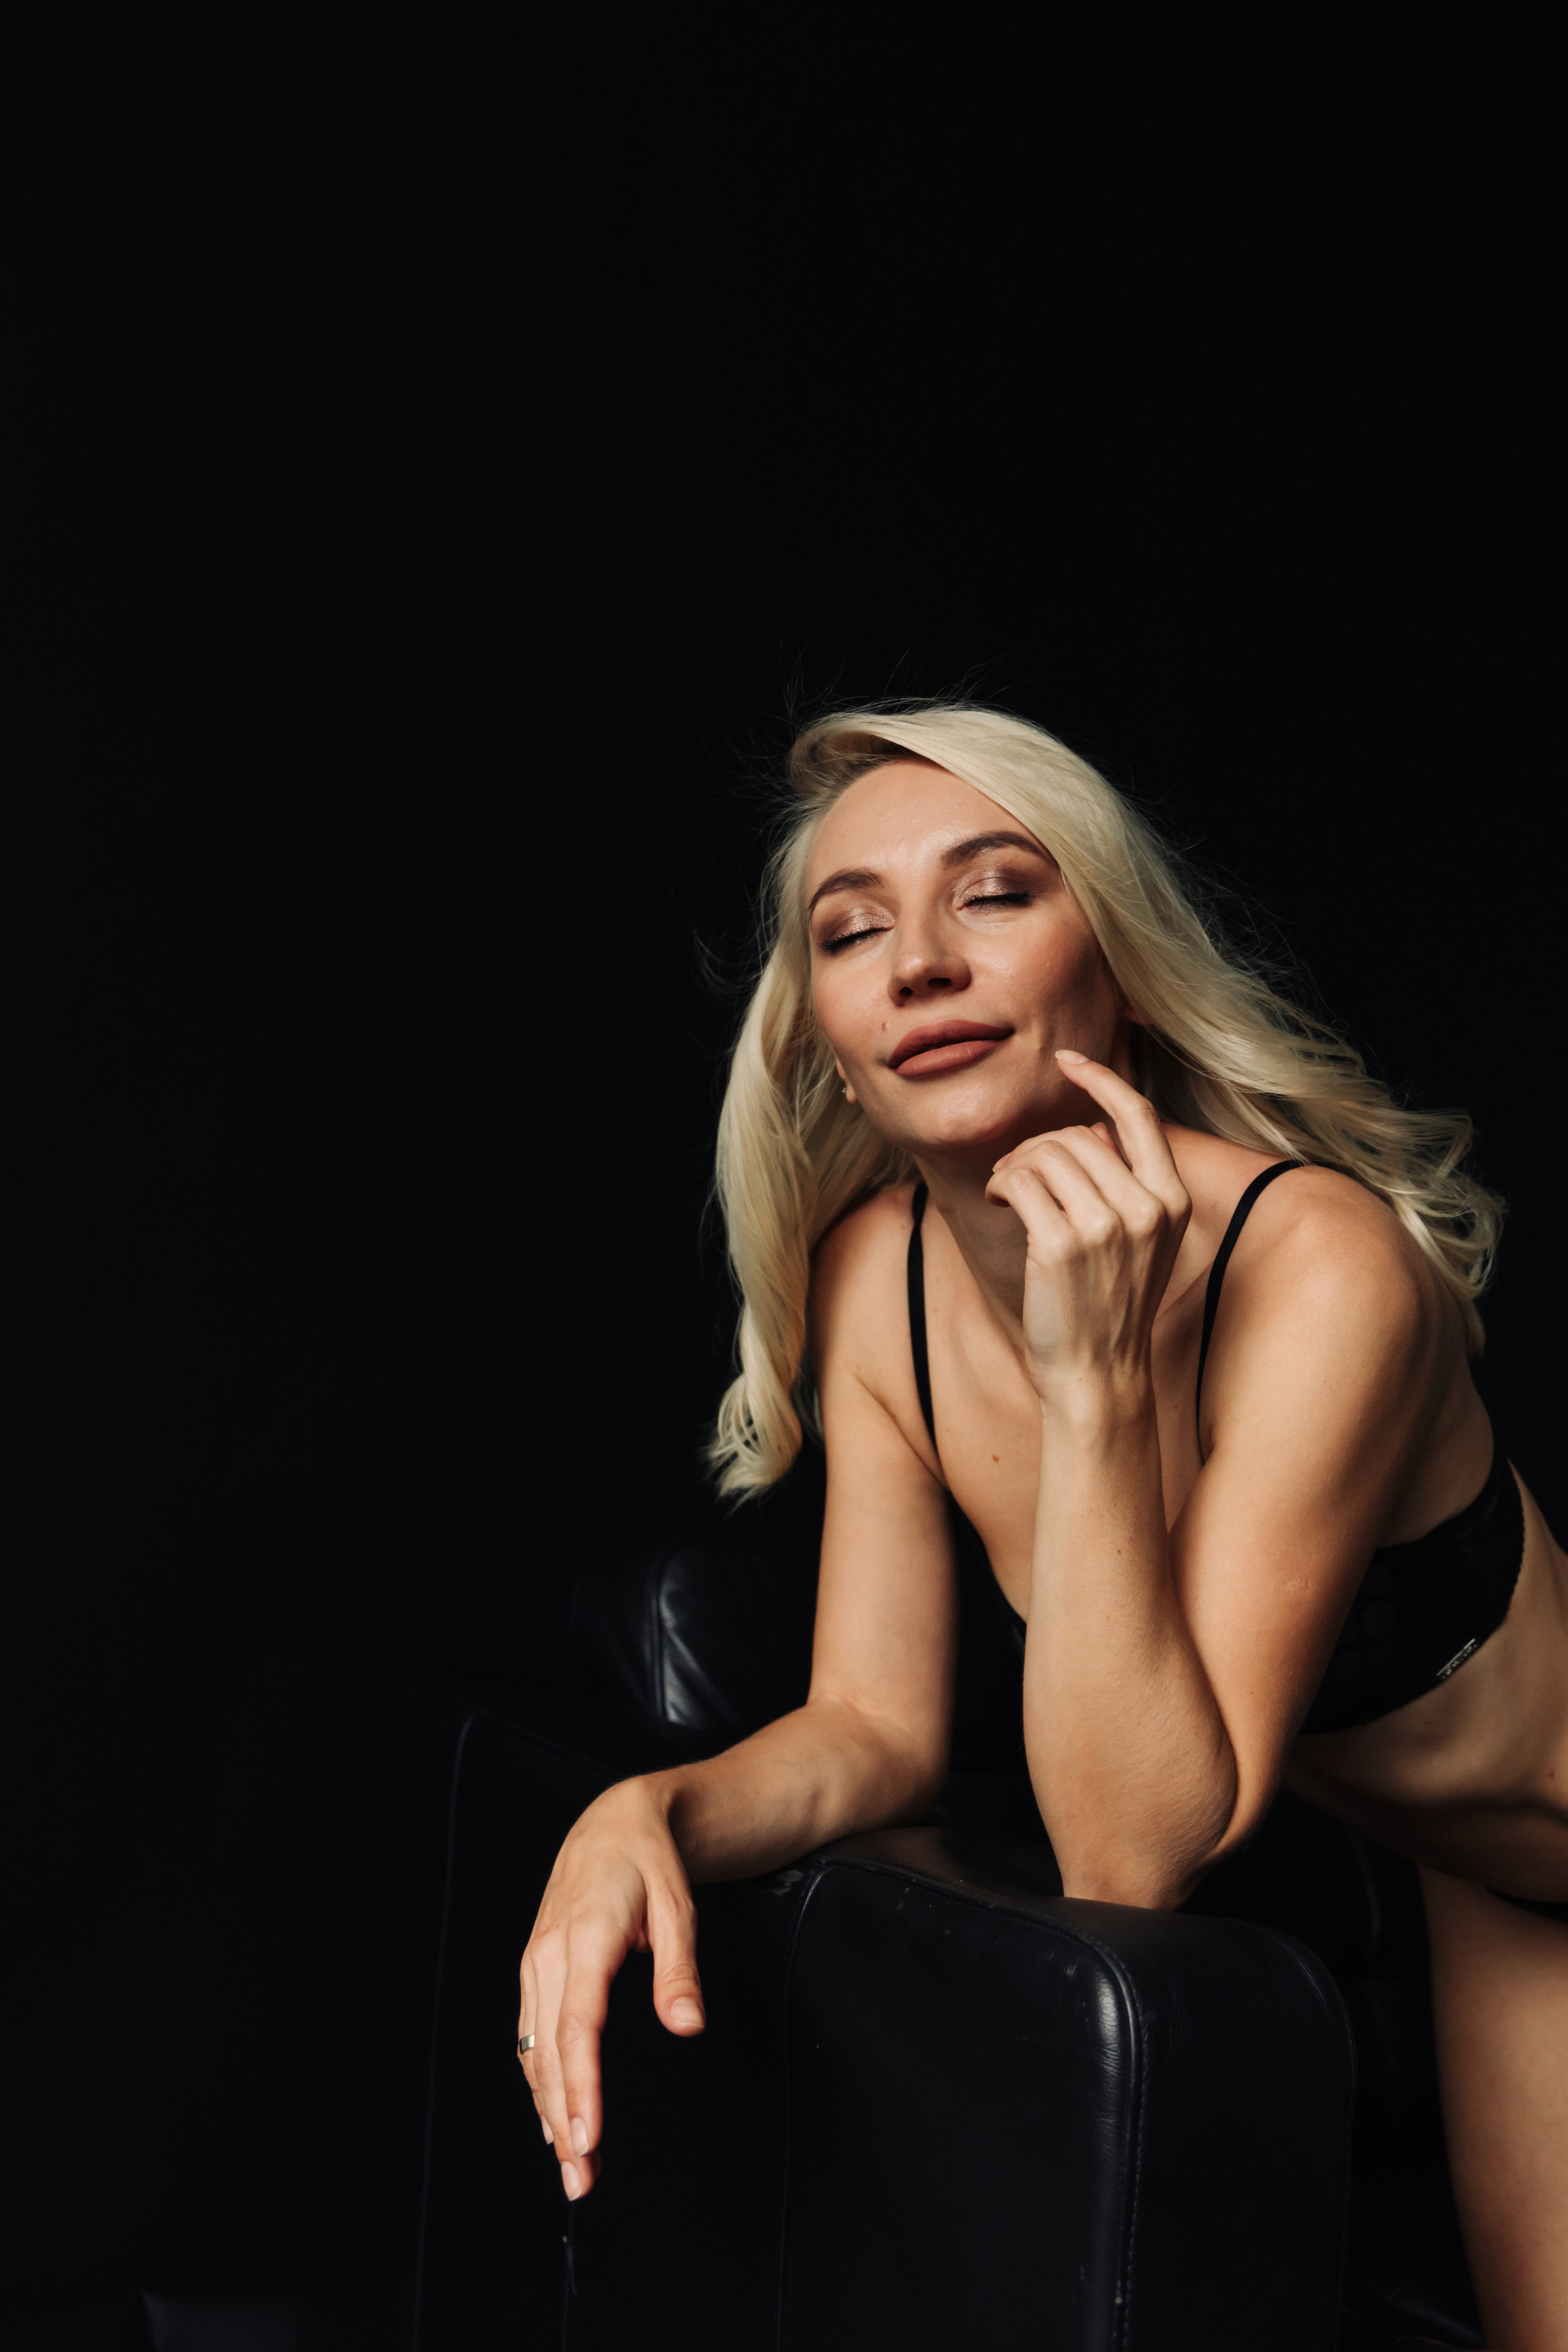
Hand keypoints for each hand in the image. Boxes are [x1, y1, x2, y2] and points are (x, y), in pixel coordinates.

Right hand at [518, 1776, 704, 2200]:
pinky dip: (540, 2080)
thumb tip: (688, 2026)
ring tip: (571, 2166)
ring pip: (534, 2050)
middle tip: (582, 2179)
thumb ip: (680, 1969)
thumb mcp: (679, 1904)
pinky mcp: (536, 1968)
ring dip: (548, 2110)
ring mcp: (536, 1961)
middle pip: (550, 2052)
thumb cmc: (650, 1860)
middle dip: (563, 2120)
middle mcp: (550, 1952)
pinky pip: (531, 2035)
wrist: (613, 1820)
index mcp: (586, 1935)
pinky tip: (552, 2117)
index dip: (581, 2087)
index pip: (578, 2026)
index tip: (588, 2137)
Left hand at [985, 1053, 1190, 1405]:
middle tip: (1014, 1174)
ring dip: (1014, 1165)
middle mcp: (1146, 1209)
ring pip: (1046, 1153)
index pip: (1139, 1115)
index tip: (1068, 1061)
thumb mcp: (1140, 1242)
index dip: (1102, 1079)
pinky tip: (998, 1203)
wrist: (1098, 1374)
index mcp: (1172, 1202)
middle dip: (1037, 1146)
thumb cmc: (1108, 1305)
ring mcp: (1106, 1227)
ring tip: (1005, 1192)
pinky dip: (1000, 1184)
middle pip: (1077, 1134)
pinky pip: (1020, 1181)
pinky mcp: (1062, 1245)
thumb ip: (1126, 1184)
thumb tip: (1090, 1128)